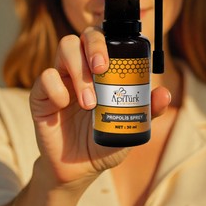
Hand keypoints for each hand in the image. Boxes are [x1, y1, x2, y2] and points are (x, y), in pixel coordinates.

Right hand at [29, 26, 170, 186]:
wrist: (78, 170)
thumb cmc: (104, 142)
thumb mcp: (129, 128)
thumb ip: (147, 111)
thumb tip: (164, 94)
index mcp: (103, 71)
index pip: (107, 39)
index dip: (112, 39)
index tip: (121, 57)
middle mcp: (81, 67)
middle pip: (85, 35)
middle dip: (95, 45)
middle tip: (102, 68)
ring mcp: (61, 78)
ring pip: (66, 47)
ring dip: (79, 71)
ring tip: (89, 103)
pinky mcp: (41, 94)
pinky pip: (45, 77)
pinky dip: (56, 89)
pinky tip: (64, 106)